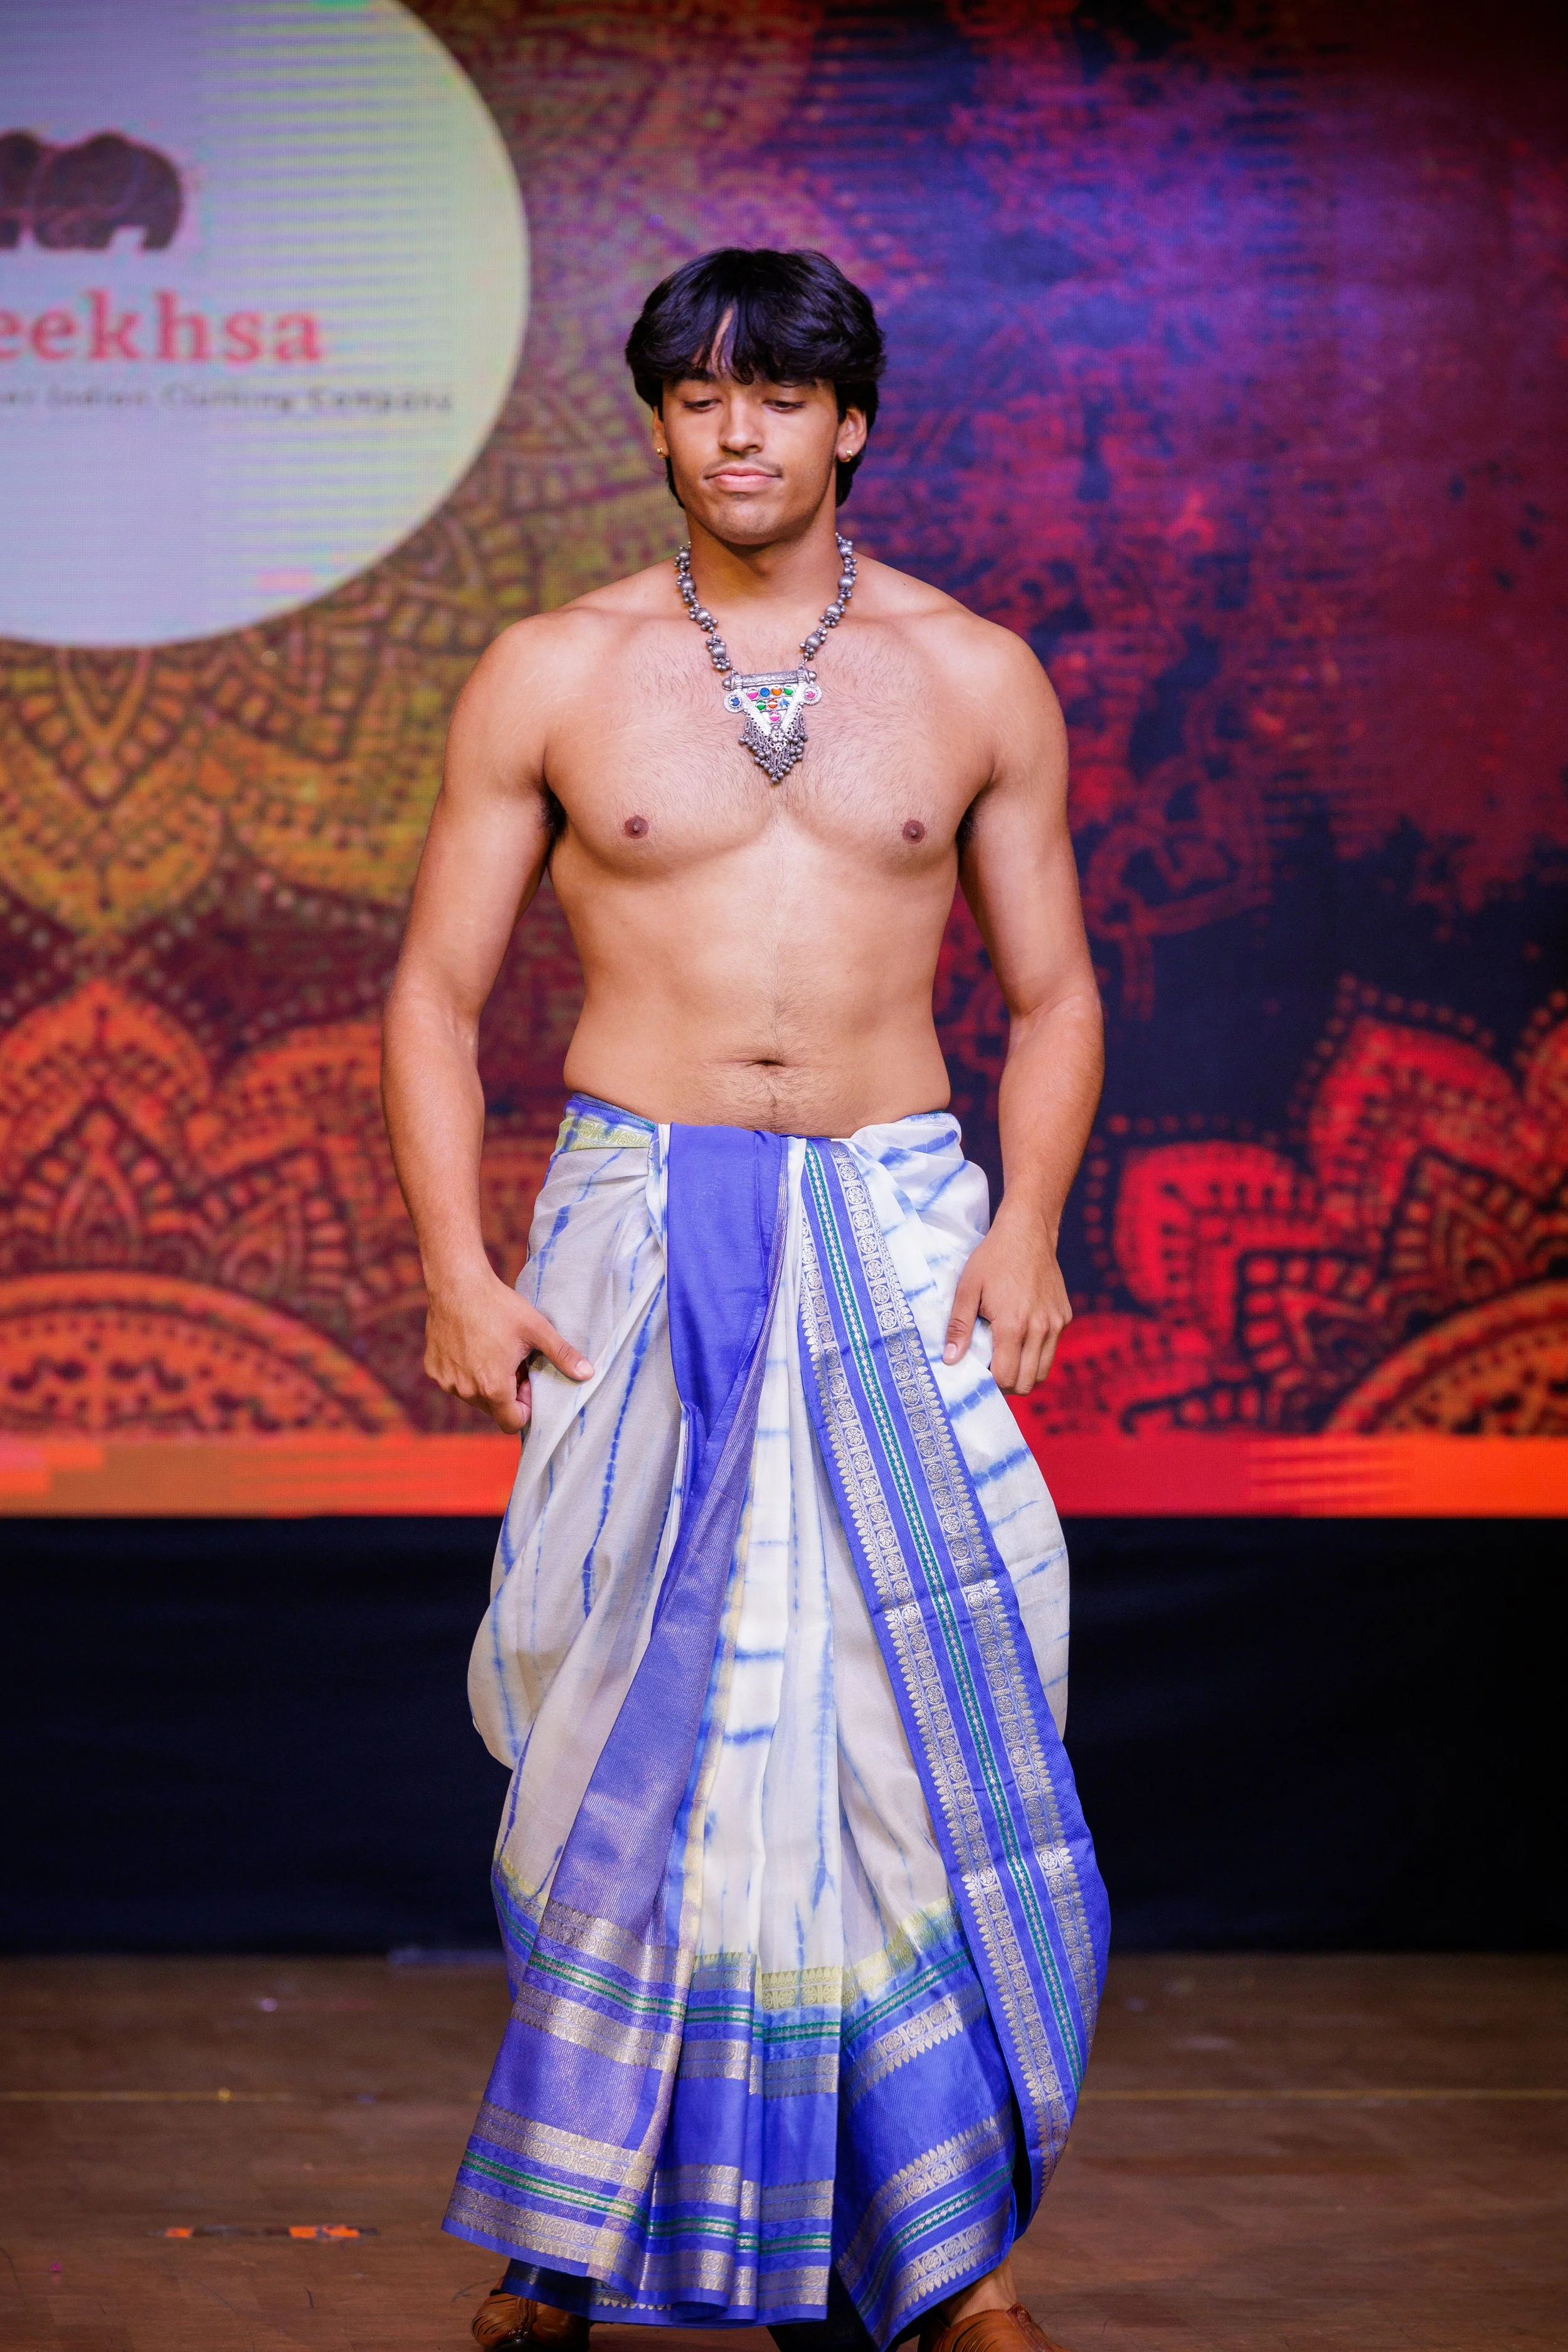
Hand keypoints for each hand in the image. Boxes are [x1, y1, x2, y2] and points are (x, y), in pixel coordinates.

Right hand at [423, 1267, 592, 1433]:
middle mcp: (466, 1391)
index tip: (527, 1380)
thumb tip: (589, 1374)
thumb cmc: (499, 1306)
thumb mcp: (537, 1329)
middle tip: (513, 1361)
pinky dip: (465, 1371)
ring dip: (486, 1383)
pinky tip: (472, 1345)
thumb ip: (562, 1355)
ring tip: (493, 1351)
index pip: (512, 1423)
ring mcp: (447, 1381)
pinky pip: (455, 1381)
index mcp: (493, 1388)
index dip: (525, 1407)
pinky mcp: (433, 1369)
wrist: (457, 1283)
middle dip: (507, 1393)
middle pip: (494, 1409)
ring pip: (473, 1396)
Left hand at [942, 1207, 1071, 1394]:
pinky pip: (1052, 1349)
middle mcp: (1040, 1329)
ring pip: (1043, 1371)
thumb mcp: (967, 1289)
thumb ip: (959, 1327)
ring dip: (1025, 1372)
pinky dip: (1037, 1353)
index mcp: (1013, 1325)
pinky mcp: (1065, 1316)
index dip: (991, 1382)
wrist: (1027, 1232)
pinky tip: (1021, 1335)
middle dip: (1008, 1384)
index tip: (979, 1372)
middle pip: (1028, 1383)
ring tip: (1006, 1356)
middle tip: (992, 1369)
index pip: (1006, 1378)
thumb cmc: (992, 1259)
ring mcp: (1056, 1324)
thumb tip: (950, 1360)